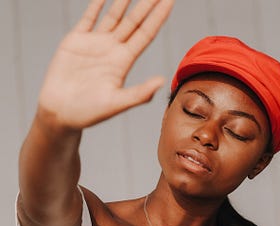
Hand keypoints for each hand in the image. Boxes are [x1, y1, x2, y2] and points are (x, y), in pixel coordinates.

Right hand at [38, 0, 173, 128]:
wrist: (60, 113)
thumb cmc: (89, 112)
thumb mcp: (116, 103)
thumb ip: (139, 93)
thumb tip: (162, 81)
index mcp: (123, 62)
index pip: (145, 34)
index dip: (158, 17)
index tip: (170, 0)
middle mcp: (112, 50)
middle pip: (134, 21)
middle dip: (147, 3)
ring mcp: (94, 44)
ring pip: (114, 16)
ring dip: (124, 0)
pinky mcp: (75, 42)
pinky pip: (88, 18)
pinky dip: (96, 5)